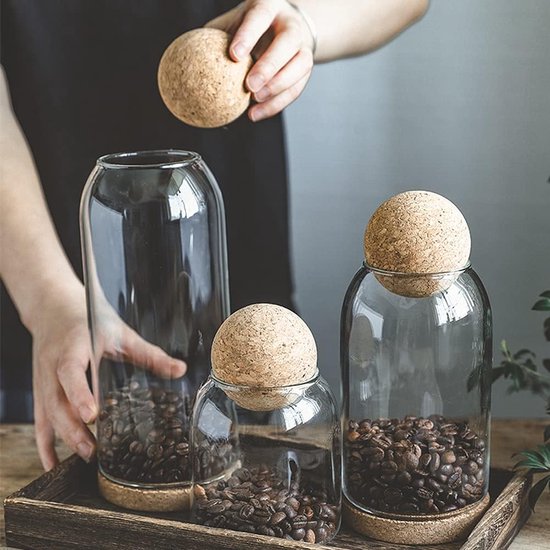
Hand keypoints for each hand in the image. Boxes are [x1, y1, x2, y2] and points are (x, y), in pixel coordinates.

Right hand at [29, 281, 185, 470]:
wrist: (54, 308)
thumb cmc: (90, 320)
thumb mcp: (121, 333)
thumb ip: (149, 354)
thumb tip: (180, 370)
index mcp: (72, 346)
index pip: (71, 371)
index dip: (79, 394)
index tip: (92, 415)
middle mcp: (52, 365)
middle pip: (56, 401)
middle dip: (72, 428)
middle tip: (93, 450)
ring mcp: (42, 379)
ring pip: (46, 413)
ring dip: (62, 438)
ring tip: (85, 456)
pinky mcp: (39, 391)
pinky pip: (39, 420)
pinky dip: (44, 443)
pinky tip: (53, 463)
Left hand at [206, 0, 314, 120]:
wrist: (285, 27)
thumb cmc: (249, 27)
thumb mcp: (231, 23)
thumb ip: (214, 38)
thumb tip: (183, 56)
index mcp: (269, 6)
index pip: (260, 17)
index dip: (248, 36)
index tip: (234, 56)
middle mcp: (291, 24)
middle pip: (287, 43)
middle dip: (269, 66)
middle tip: (250, 86)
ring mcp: (302, 47)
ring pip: (299, 67)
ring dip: (278, 88)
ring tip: (254, 102)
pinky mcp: (306, 68)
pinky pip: (296, 88)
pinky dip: (277, 104)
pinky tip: (256, 114)